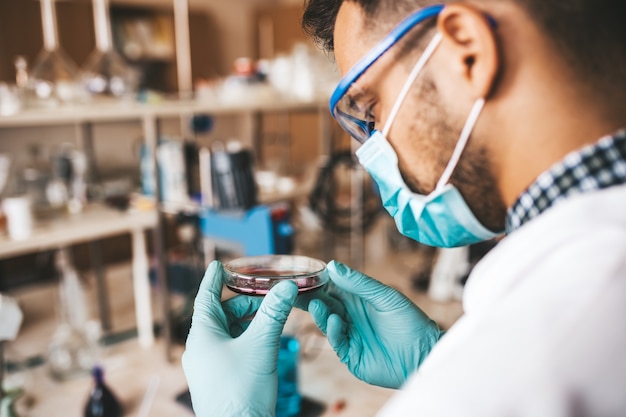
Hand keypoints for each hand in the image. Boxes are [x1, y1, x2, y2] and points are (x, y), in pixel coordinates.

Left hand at [182, 261, 297, 416]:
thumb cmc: (240, 392)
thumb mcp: (260, 345)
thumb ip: (274, 313)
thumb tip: (287, 287)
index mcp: (202, 335)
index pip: (206, 297)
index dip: (214, 279)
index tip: (219, 265)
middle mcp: (201, 348)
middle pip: (222, 315)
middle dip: (245, 304)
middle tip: (267, 295)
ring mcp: (209, 366)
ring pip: (229, 334)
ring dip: (250, 323)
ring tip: (272, 318)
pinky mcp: (220, 380)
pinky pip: (232, 350)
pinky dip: (248, 340)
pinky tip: (265, 342)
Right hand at [307, 261, 441, 388]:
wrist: (424, 355)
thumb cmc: (410, 322)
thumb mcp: (385, 297)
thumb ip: (359, 284)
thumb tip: (332, 266)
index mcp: (358, 300)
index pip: (331, 288)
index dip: (317, 282)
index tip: (301, 275)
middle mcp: (350, 316)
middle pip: (324, 304)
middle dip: (309, 297)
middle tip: (292, 290)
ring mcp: (349, 336)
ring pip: (326, 322)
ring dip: (319, 313)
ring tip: (316, 304)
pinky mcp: (351, 355)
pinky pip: (336, 341)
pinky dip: (332, 330)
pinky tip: (333, 321)